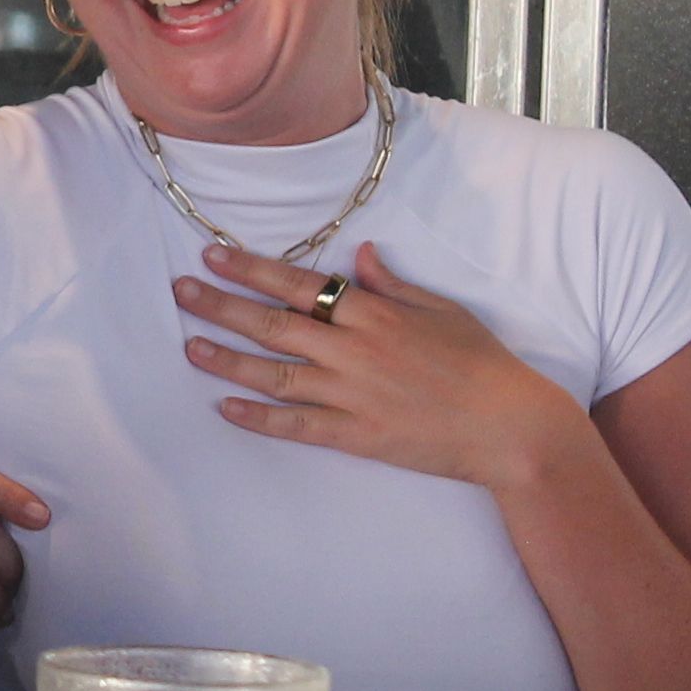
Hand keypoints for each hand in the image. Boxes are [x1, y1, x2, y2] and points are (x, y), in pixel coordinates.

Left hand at [178, 241, 590, 492]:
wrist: (511, 426)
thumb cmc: (483, 363)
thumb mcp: (442, 309)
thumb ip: (393, 284)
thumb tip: (359, 255)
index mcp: (375, 313)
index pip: (298, 283)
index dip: (251, 268)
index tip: (213, 255)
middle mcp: (355, 350)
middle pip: (273, 323)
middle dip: (221, 305)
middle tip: (180, 291)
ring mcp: (352, 395)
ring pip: (274, 373)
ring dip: (227, 358)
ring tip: (188, 345)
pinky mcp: (356, 436)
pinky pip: (296, 425)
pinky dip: (258, 417)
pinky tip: (224, 407)